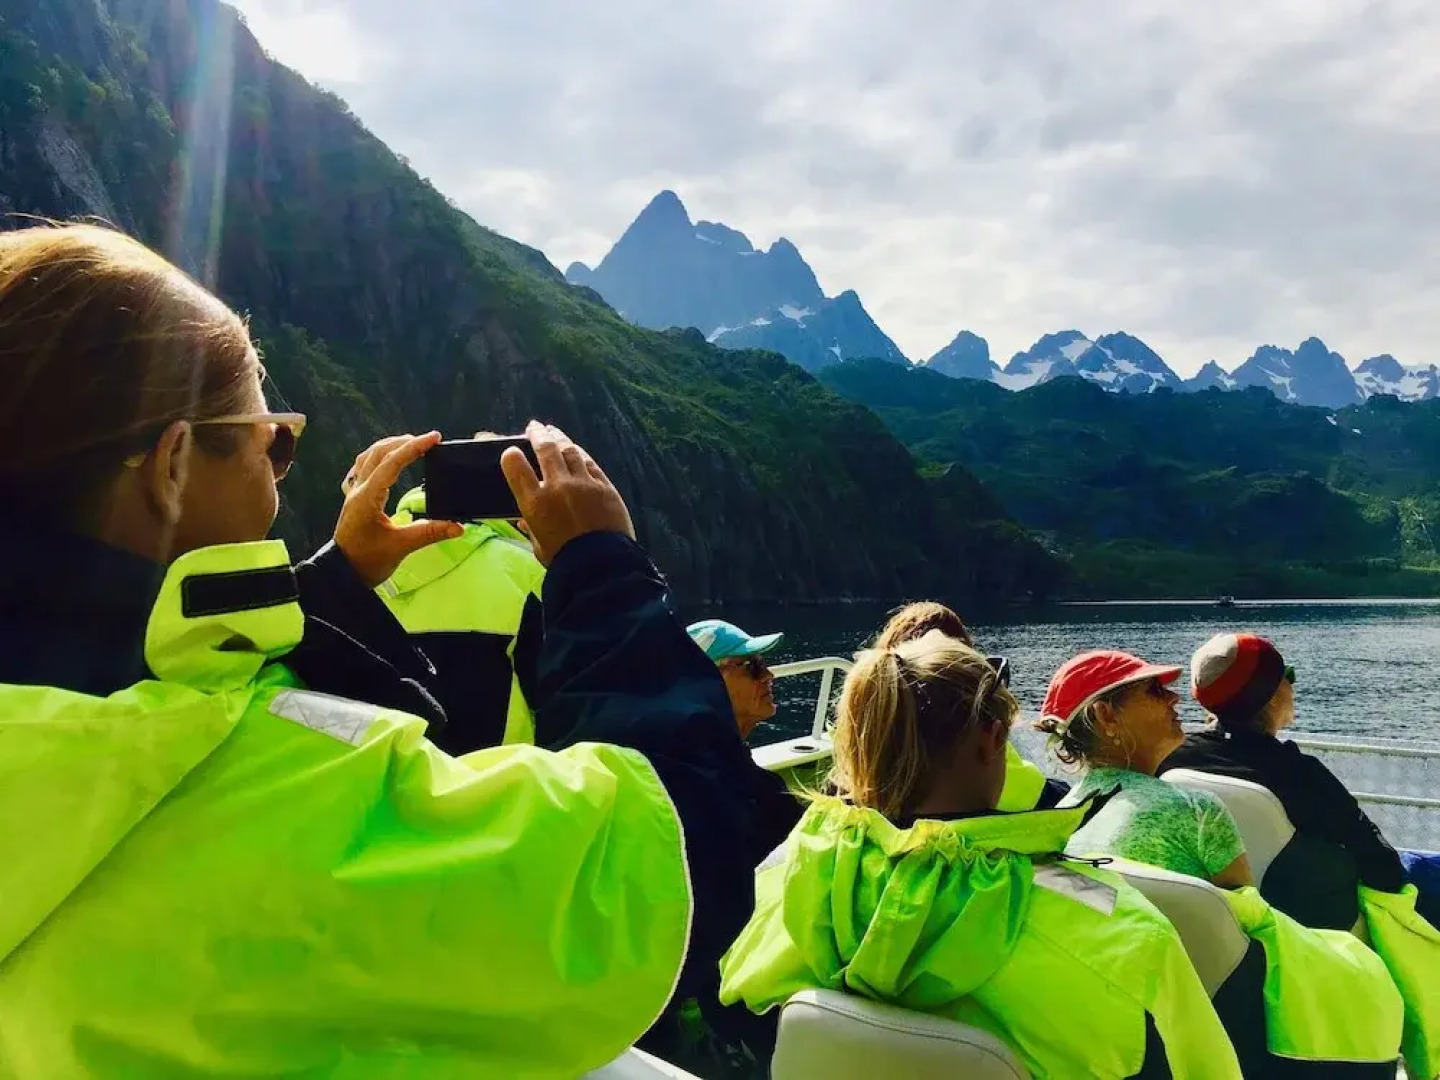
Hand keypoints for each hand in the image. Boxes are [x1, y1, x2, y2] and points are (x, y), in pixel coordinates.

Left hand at [334, 432, 463, 586]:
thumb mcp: (401, 547)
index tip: (434, 438)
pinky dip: (378, 457)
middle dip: (403, 442)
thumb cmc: (367, 561)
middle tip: (427, 440)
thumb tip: (459, 527)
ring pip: (368, 457)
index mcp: (368, 498)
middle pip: (378, 453)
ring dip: (389, 446)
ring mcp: (353, 493)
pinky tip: (387, 460)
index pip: (392, 463)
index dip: (414, 447)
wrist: (342, 573)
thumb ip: (430, 533)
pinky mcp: (354, 499)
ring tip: (410, 444)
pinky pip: (363, 468)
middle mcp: (358, 490)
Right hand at [502, 421, 633, 565]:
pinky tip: (576, 449)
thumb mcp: (539, 546)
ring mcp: (584, 484)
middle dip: (537, 435)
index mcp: (535, 503)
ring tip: (553, 432)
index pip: (516, 467)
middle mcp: (558, 487)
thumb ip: (530, 528)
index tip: (510, 451)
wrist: (602, 566)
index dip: (510, 455)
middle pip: (545, 450)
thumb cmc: (565, 561)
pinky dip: (580, 454)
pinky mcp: (605, 486)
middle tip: (534, 428)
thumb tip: (524, 520)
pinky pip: (590, 463)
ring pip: (569, 451)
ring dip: (559, 438)